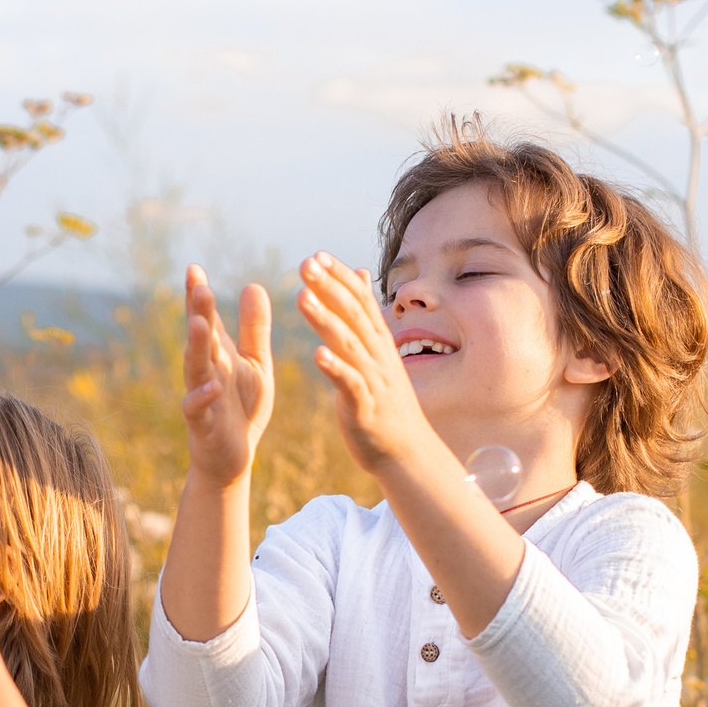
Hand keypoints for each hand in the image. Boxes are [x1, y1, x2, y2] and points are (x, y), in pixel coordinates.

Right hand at [181, 265, 273, 484]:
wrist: (234, 457)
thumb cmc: (242, 407)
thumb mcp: (256, 363)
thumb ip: (255, 328)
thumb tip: (253, 284)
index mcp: (218, 354)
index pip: (206, 319)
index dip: (198, 295)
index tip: (194, 268)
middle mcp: (205, 371)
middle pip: (199, 337)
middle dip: (197, 312)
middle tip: (199, 286)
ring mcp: (201, 396)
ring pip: (195, 368)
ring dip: (195, 346)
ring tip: (199, 323)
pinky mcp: (204, 425)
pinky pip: (198, 409)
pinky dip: (202, 397)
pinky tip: (212, 385)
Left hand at [297, 252, 443, 476]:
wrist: (406, 452)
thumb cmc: (385, 400)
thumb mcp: (377, 352)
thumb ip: (365, 314)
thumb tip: (360, 273)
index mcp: (378, 342)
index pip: (359, 301)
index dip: (339, 277)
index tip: (317, 255)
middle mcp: (378, 355)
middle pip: (353, 315)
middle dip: (329, 288)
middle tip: (305, 264)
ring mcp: (373, 380)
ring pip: (348, 344)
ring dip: (325, 319)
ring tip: (301, 298)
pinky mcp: (365, 407)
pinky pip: (350, 384)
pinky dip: (335, 368)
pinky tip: (316, 354)